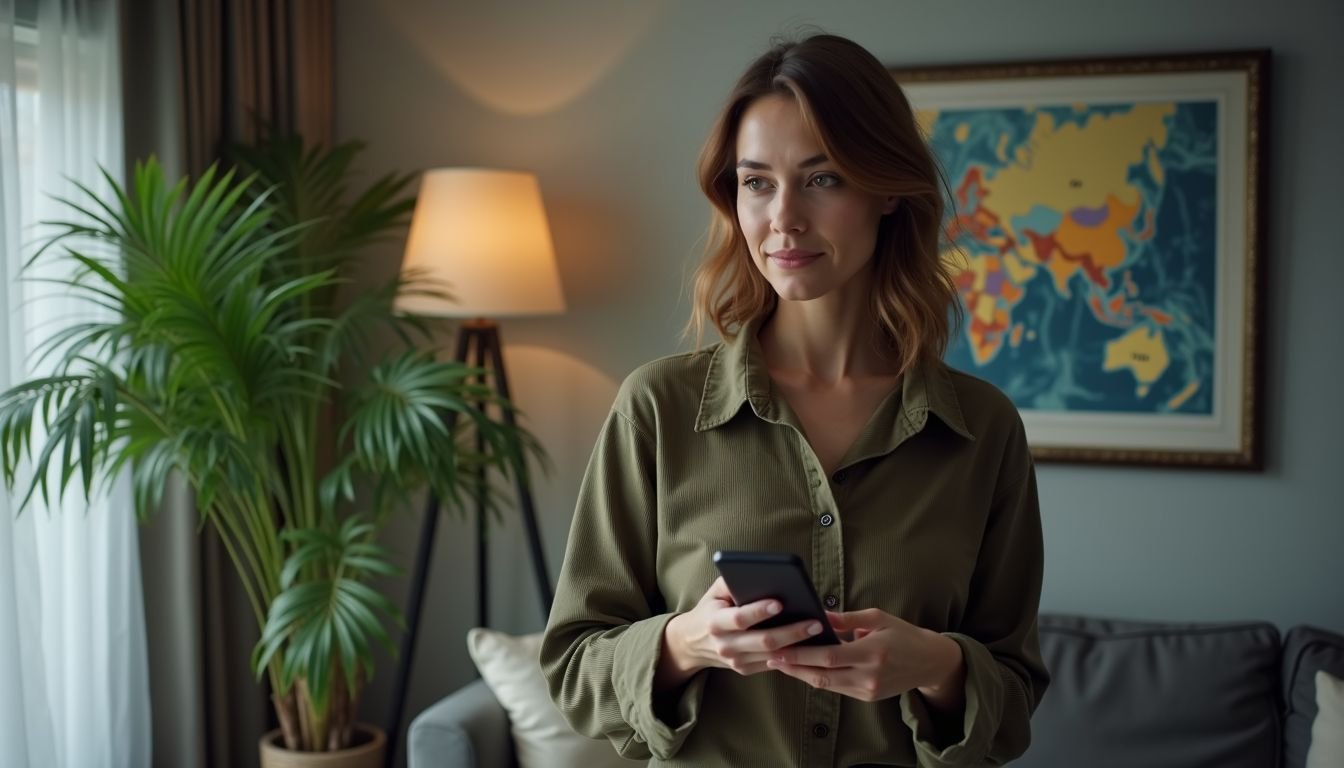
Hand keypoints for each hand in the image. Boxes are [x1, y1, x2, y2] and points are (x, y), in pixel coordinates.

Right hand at [656, 577, 827, 687]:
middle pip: (763, 641)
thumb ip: (733, 581)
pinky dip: (792, 654)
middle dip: (792, 631)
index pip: (740, 618)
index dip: (759, 611)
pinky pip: (773, 663)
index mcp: (715, 622)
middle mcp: (724, 645)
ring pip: (772, 655)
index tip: (780, 602)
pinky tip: (811, 644)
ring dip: (798, 645)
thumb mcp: (715, 591)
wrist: (692, 642)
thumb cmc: (711, 608)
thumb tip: (761, 574)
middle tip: (815, 622)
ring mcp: (735, 661)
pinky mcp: (745, 669)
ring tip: (819, 632)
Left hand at [764, 609, 965, 704]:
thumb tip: (818, 615)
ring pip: (827, 685)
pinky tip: (804, 668)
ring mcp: (869, 690)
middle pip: (823, 675)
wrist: (930, 662)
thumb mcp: (878, 618)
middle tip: (771, 658)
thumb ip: (847, 618)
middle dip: (794, 667)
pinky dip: (820, 678)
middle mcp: (870, 675)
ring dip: (802, 674)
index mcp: (873, 652)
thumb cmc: (904, 634)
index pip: (829, 656)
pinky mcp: (868, 697)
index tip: (780, 649)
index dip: (802, 655)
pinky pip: (838, 689)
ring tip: (781, 663)